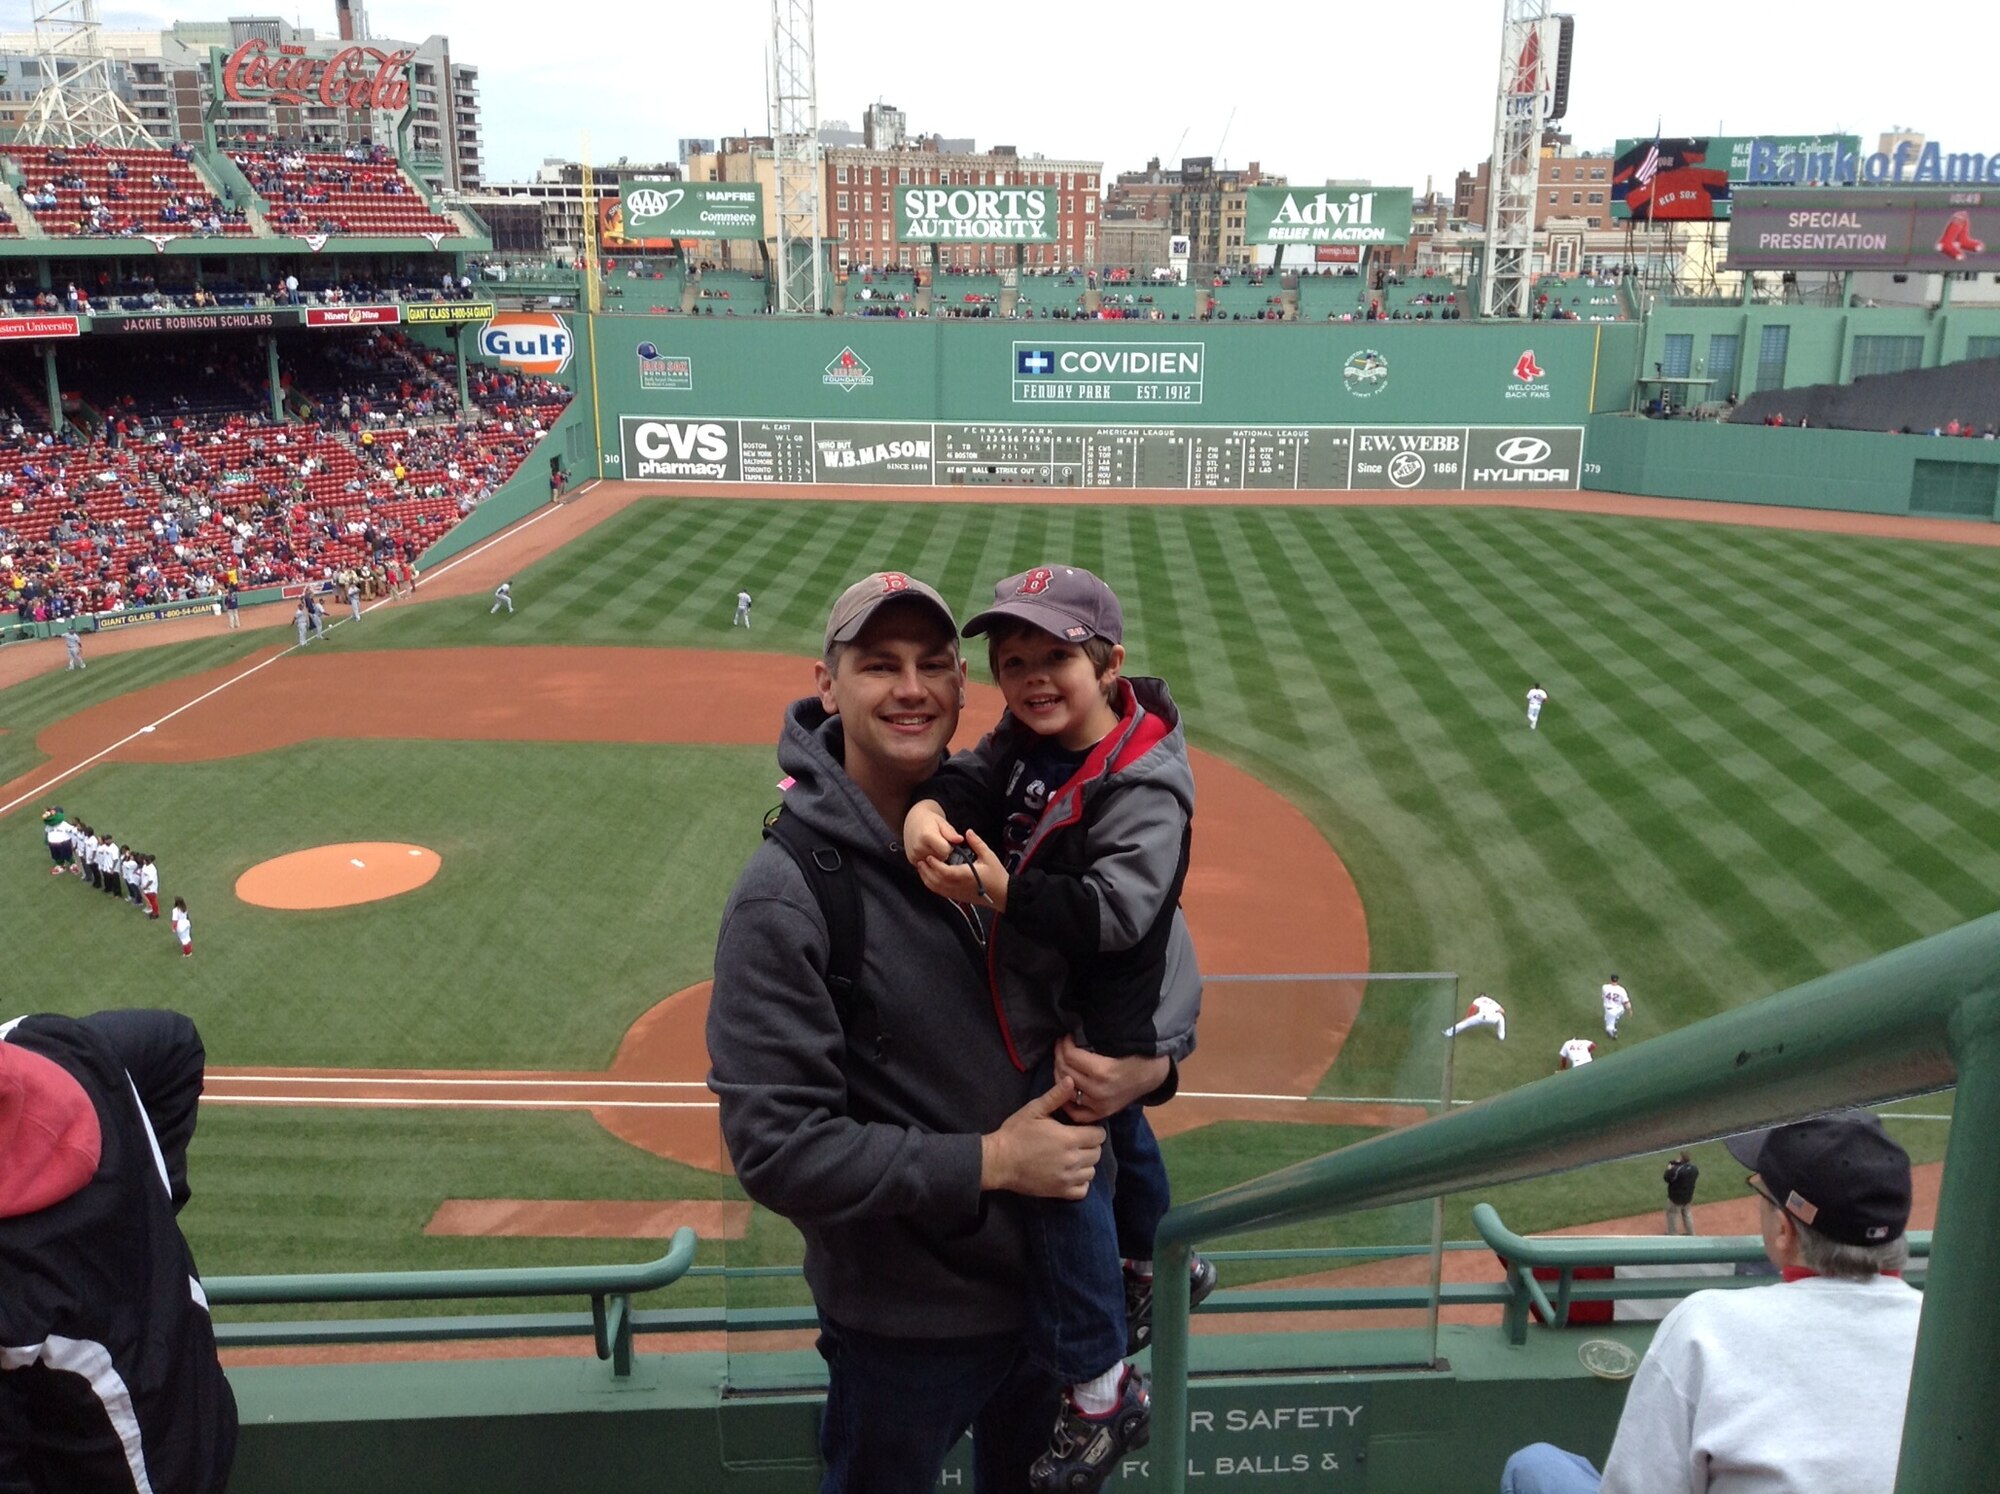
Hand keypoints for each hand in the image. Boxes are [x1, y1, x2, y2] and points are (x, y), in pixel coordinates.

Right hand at [902, 799, 959, 867]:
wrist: (913, 821)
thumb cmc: (929, 821)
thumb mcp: (942, 822)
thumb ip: (950, 832)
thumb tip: (960, 840)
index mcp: (926, 836)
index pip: (946, 851)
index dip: (949, 847)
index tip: (947, 841)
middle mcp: (918, 847)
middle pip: (941, 858)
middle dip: (943, 853)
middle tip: (939, 843)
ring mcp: (914, 855)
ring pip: (935, 864)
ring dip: (937, 858)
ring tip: (933, 846)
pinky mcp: (913, 861)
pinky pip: (928, 866)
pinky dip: (930, 861)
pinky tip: (928, 851)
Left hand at [916, 827, 1008, 911]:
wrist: (1003, 895)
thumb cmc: (997, 876)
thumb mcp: (989, 856)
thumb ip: (977, 843)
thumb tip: (968, 832)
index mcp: (966, 875)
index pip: (945, 872)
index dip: (935, 865)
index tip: (929, 856)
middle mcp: (959, 886)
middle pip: (937, 881)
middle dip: (927, 871)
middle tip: (921, 861)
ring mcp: (957, 893)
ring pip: (937, 888)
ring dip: (927, 878)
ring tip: (922, 868)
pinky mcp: (958, 897)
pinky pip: (941, 893)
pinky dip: (932, 886)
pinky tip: (930, 878)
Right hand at [981, 1079, 1103, 1199]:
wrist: (998, 1161)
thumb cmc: (1015, 1133)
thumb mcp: (1034, 1110)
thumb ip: (1055, 1096)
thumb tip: (1071, 1081)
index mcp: (1068, 1138)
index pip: (1099, 1135)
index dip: (1094, 1130)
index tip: (1083, 1128)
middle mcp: (1072, 1160)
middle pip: (1097, 1153)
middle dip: (1090, 1146)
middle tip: (1076, 1141)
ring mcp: (1067, 1178)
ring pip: (1092, 1171)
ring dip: (1086, 1163)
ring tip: (1073, 1157)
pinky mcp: (1059, 1191)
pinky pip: (1083, 1190)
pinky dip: (1081, 1182)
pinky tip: (1071, 1173)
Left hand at [1052, 1037, 1170, 1122]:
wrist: (1153, 1074)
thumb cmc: (1136, 1054)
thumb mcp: (1116, 1044)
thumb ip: (1092, 1043)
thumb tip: (1070, 1036)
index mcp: (1103, 1071)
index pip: (1070, 1056)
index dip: (1065, 1044)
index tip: (1066, 1036)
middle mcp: (1098, 1091)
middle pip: (1066, 1071)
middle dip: (1060, 1055)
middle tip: (1062, 1046)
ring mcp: (1099, 1105)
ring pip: (1066, 1089)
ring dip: (1060, 1072)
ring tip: (1062, 1061)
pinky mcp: (1102, 1113)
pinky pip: (1076, 1112)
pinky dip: (1067, 1101)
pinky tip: (1064, 1087)